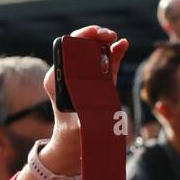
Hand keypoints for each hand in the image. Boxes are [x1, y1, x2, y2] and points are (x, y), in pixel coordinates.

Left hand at [40, 25, 128, 177]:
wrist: (73, 144)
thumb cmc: (72, 136)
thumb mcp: (78, 129)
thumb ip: (86, 120)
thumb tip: (98, 113)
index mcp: (57, 79)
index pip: (67, 50)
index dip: (81, 38)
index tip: (95, 35)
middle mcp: (68, 74)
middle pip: (80, 46)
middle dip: (94, 37)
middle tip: (109, 35)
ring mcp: (84, 76)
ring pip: (93, 52)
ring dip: (104, 42)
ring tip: (116, 38)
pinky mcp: (97, 81)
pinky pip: (105, 63)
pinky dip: (113, 53)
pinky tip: (122, 44)